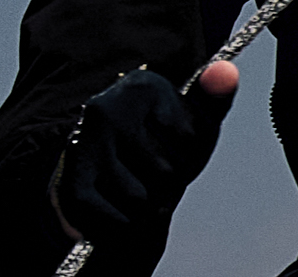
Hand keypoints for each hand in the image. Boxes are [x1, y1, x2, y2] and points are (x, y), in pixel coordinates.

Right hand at [50, 61, 236, 242]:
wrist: (107, 181)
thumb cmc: (163, 147)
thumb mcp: (194, 121)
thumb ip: (214, 97)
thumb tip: (226, 71)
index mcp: (143, 86)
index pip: (192, 139)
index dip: (191, 155)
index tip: (175, 147)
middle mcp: (106, 110)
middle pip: (168, 172)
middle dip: (170, 183)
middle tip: (154, 173)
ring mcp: (83, 148)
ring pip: (142, 199)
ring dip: (149, 207)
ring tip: (139, 189)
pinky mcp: (71, 187)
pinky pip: (119, 221)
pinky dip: (126, 225)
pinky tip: (119, 207)